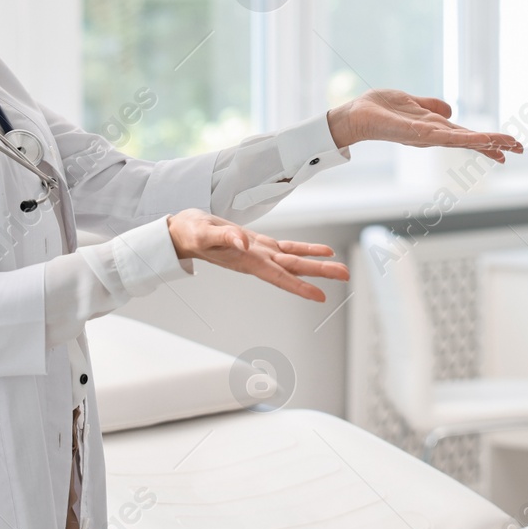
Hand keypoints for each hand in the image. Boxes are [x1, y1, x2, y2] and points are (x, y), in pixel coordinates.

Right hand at [167, 211, 348, 301]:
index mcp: (246, 261)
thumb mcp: (203, 233)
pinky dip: (306, 249)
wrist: (182, 232)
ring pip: (295, 259)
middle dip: (320, 273)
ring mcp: (260, 253)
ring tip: (342, 266)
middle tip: (346, 275)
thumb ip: (223, 238)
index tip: (320, 296)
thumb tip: (242, 242)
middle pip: (294, 269)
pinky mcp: (259, 244)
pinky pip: (288, 248)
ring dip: (318, 263)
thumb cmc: (189, 233)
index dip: (299, 287)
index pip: (278, 276)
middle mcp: (257, 260)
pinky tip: (322, 250)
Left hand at [326, 90, 524, 162]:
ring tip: (508, 145)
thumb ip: (431, 106)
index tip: (510, 148)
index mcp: (435, 128)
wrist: (356, 115)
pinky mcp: (418, 134)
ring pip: (463, 141)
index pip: (467, 136)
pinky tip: (480, 139)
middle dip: (496, 145)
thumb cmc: (379, 109)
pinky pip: (446, 137)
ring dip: (486, 143)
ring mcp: (427, 137)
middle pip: (471, 142)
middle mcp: (434, 136)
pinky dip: (465, 139)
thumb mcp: (412, 103)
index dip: (489, 142)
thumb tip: (450, 110)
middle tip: (520, 149)